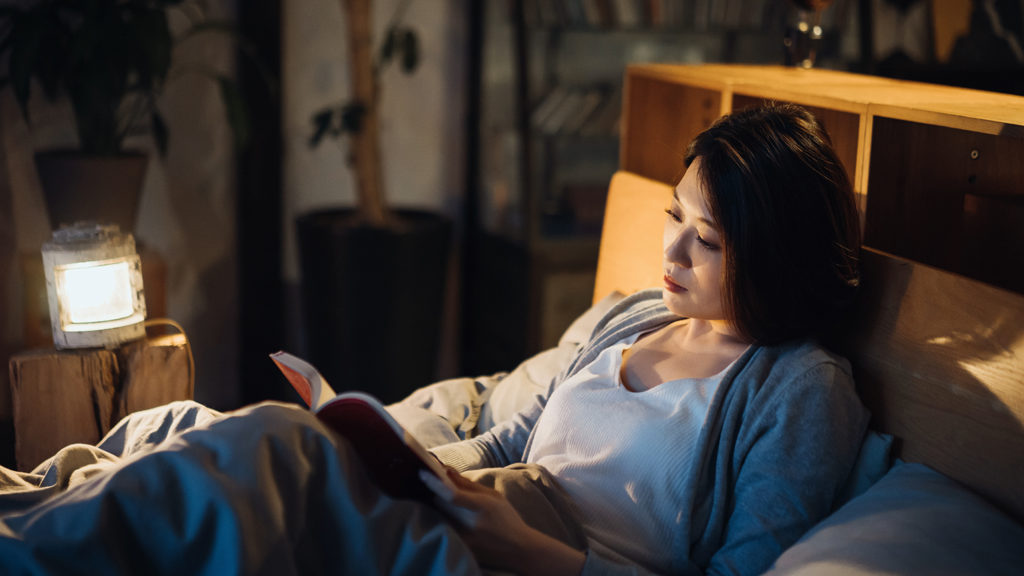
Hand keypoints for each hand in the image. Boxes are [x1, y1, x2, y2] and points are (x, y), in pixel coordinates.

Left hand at [441, 468, 585, 574]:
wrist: (520, 550)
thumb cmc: (507, 519)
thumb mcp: (494, 497)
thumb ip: (469, 485)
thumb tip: (446, 471)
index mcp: (482, 507)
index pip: (453, 495)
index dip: (435, 483)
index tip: (422, 473)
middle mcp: (471, 525)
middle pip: (441, 506)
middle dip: (435, 493)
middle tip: (429, 482)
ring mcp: (465, 540)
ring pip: (441, 518)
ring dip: (438, 507)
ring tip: (439, 499)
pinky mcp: (461, 550)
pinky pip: (445, 531)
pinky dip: (443, 521)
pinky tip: (446, 516)